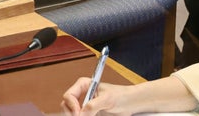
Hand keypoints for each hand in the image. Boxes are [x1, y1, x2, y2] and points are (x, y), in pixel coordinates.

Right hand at [60, 76, 196, 115]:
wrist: (131, 103)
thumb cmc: (122, 96)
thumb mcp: (108, 99)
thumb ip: (93, 105)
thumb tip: (82, 113)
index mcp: (83, 85)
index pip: (69, 95)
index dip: (72, 106)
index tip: (79, 114)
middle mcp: (82, 95)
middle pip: (66, 105)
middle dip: (71, 113)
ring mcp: (84, 105)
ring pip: (71, 113)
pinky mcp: (89, 113)